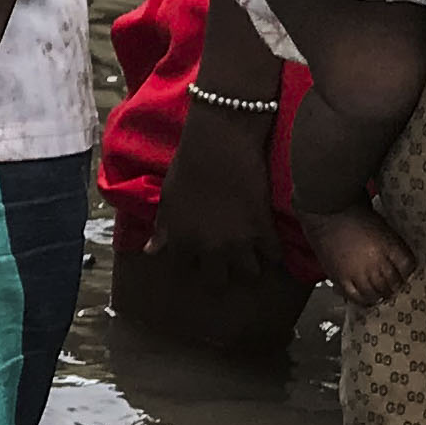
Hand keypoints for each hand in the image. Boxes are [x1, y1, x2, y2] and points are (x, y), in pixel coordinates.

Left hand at [144, 94, 285, 280]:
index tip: (197, 258)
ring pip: (249, 274)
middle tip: (226, 262)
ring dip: (249, 266)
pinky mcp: (264, 230)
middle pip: (217, 281)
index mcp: (181, 240)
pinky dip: (273, 251)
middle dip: (221, 273)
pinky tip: (270, 243)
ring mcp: (239, 242)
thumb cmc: (188, 165)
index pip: (184, 269)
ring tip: (251, 256)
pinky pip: (274, 255)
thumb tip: (151, 251)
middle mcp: (209, 248)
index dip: (191, 262)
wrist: (221, 142)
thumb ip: (163, 228)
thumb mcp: (168, 197)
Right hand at [295, 201, 416, 306]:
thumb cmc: (352, 211)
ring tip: (380, 295)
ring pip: (376, 293)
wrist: (326, 209)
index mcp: (389, 246)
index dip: (407, 272)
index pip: (407, 267)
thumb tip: (394, 258)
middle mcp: (376, 261)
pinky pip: (355, 296)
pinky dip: (363, 300)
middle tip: (394, 288)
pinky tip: (366, 300)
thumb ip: (389, 242)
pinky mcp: (341, 277)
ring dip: (380, 295)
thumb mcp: (381, 224)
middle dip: (395, 286)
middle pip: (393, 283)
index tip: (405, 274)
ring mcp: (358, 271)